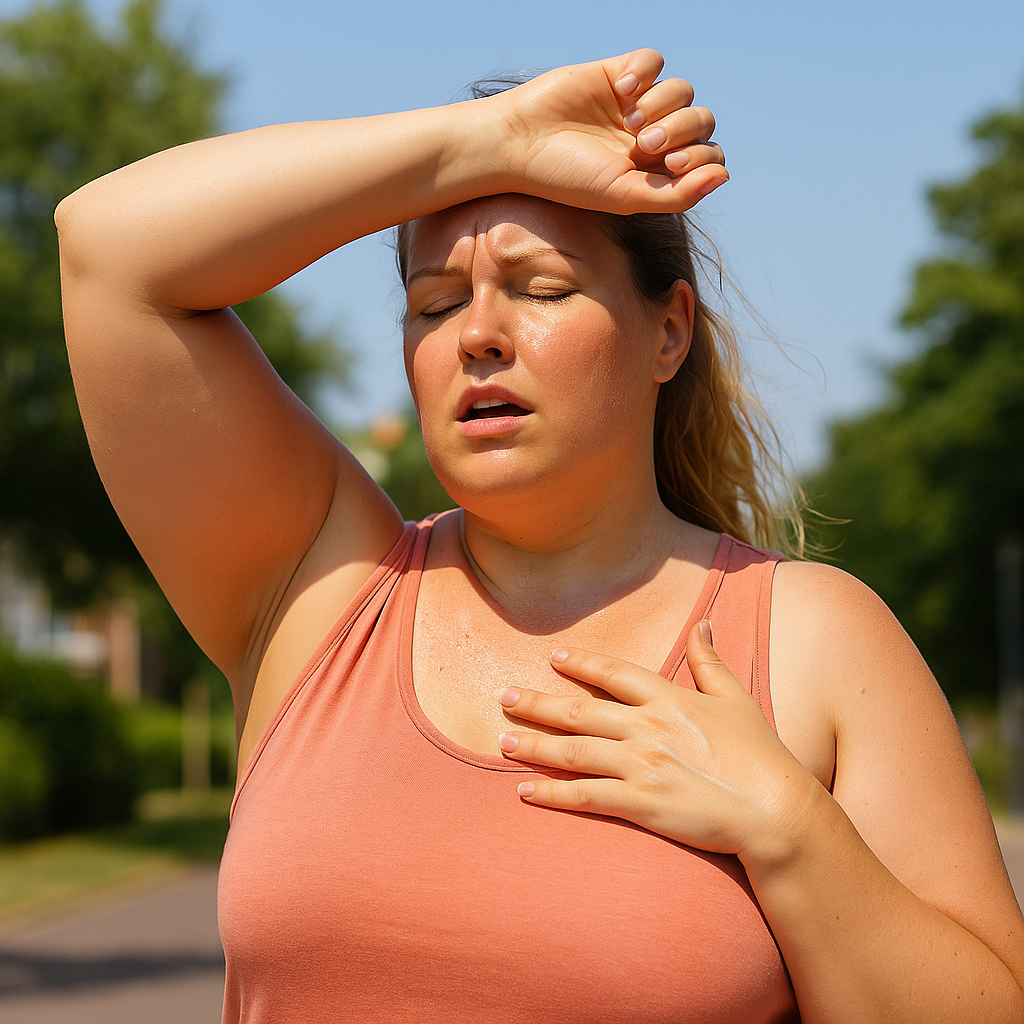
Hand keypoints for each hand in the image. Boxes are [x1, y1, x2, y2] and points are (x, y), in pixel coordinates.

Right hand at [488, 48, 727, 214]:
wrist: (519, 144)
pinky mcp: (617, 73)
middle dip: (681, 130)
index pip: (708, 157)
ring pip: (683, 90)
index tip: (672, 165)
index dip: (702, 158)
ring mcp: (636, 104)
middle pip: (701, 121)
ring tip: (630, 119)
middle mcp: (651, 136)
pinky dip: (645, 72)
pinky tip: (620, 89)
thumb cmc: (567, 178)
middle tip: (643, 144)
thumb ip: (677, 195)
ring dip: (664, 103)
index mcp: (657, 171)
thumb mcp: (624, 197)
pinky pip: (654, 61)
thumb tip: (724, 177)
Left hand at [496, 621, 818, 862]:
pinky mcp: (642, 803)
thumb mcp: (737, 699)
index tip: (553, 657)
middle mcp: (648, 728)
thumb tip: (704, 623)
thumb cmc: (761, 755)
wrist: (777, 810)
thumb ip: (711, 661)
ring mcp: (642, 766)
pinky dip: (552, 793)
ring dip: (534, 746)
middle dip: (537, 703)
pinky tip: (525, 791)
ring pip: (574, 751)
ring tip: (502, 741)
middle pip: (580, 710)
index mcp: (670, 699)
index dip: (581, 663)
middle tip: (503, 697)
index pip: (614, 673)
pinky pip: (586, 796)